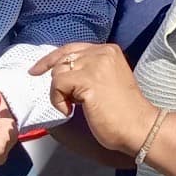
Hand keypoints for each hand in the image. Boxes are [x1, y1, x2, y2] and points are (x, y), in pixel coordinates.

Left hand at [30, 43, 155, 155]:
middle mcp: (102, 52)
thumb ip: (89, 70)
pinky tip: (71, 111)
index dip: (51, 59)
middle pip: (62, 58)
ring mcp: (96, 65)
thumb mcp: (106, 80)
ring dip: (59, 93)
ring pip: (58, 71)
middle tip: (59, 99)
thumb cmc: (122, 111)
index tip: (37, 70)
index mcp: (108, 50)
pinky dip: (58, 100)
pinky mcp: (88, 80)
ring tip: (74, 106)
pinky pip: (58, 85)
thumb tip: (60, 72)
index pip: (71, 48)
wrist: (138, 126)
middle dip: (55, 80)